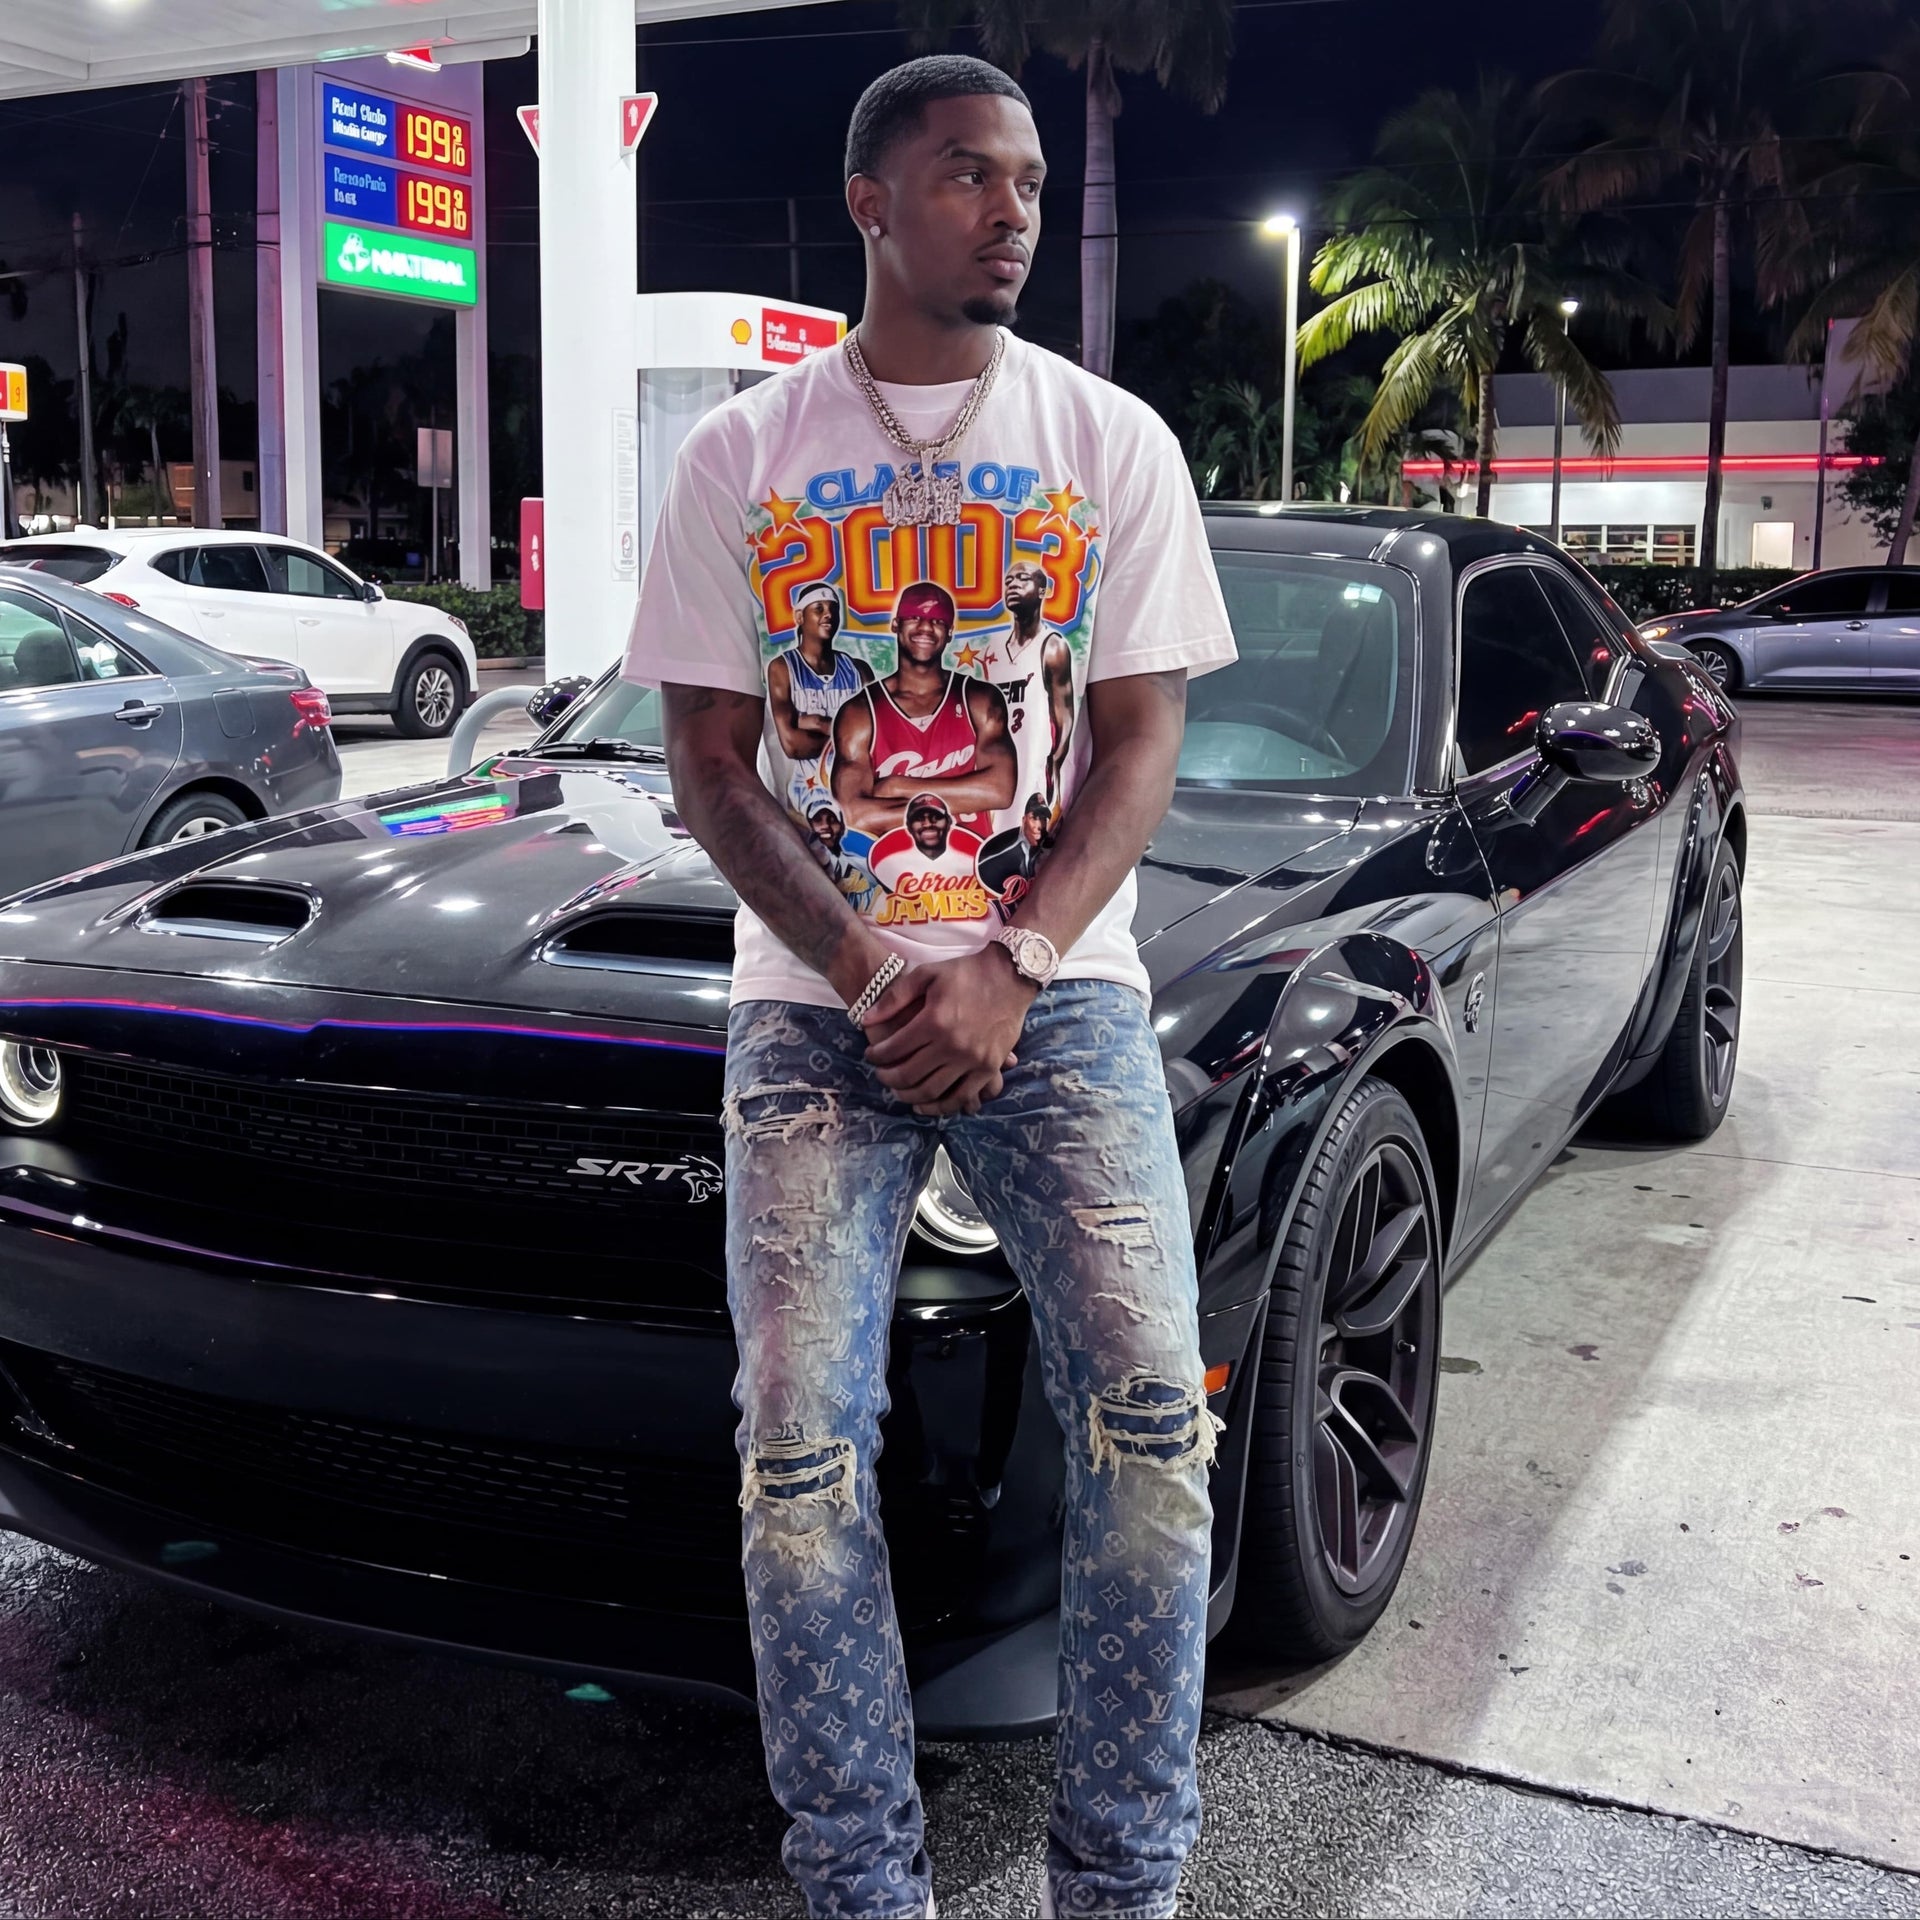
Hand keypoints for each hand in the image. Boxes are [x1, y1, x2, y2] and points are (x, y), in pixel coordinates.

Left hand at [864, 948, 1033, 1116]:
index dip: (876, 1055)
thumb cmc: (967, 972)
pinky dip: (941, 1106)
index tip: (870, 1055)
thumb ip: (895, 997)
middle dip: (888, 1077)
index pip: (894, 1049)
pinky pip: (962, 1097)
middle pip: (909, 1075)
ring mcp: (973, 1059)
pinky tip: (926, 1105)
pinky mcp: (989, 1068)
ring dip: (909, 1096)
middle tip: (880, 1074)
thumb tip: (866, 1020)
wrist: (1011, 975)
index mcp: (934, 1020)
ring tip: (898, 1090)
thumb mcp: (927, 974)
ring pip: (932, 1091)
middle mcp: (952, 1044)